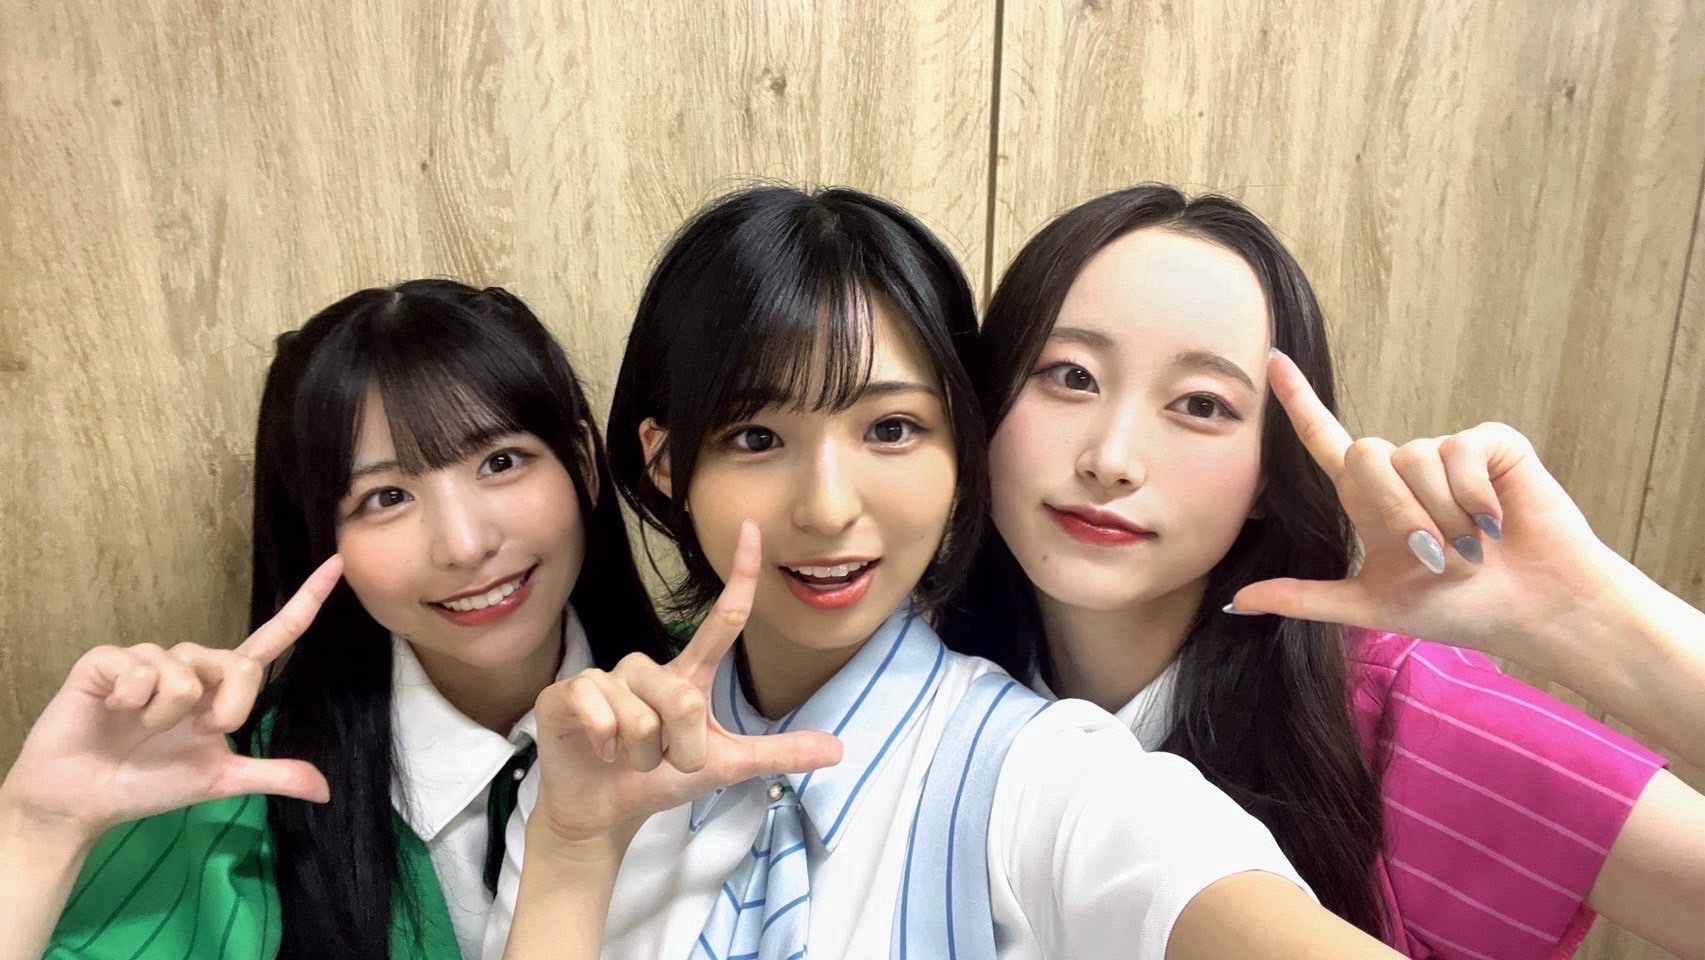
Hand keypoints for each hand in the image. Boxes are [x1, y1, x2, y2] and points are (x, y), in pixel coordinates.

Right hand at [0, 557, 340, 845]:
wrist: (83, 798)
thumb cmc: (148, 783)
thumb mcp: (218, 779)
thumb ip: (272, 776)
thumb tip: (326, 792)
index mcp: (222, 685)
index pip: (273, 638)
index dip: (306, 601)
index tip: (339, 564)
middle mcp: (192, 663)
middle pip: (241, 666)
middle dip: (225, 712)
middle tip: (190, 735)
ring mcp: (150, 657)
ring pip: (187, 675)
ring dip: (166, 716)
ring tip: (139, 727)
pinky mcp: (108, 659)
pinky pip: (140, 671)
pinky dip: (129, 703)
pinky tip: (112, 711)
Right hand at [528, 521, 842, 850]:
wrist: (601, 810)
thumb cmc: (658, 777)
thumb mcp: (723, 767)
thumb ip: (776, 753)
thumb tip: (838, 749)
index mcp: (688, 675)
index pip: (725, 620)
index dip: (741, 575)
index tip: (753, 529)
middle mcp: (648, 667)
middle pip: (686, 700)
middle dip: (681, 750)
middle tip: (662, 762)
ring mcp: (607, 676)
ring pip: (644, 717)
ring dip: (643, 756)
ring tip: (627, 758)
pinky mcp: (570, 693)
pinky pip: (603, 715)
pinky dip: (607, 746)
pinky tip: (598, 750)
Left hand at [1228, 351, 1624, 662]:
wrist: (1533, 611)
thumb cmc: (1459, 609)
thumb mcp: (1373, 606)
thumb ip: (1306, 598)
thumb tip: (1238, 600)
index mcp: (1370, 501)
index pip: (1324, 442)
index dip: (1297, 402)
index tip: (1271, 359)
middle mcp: (1405, 469)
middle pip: (1365, 454)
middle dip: (1396, 512)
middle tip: (1433, 555)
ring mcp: (1448, 453)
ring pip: (1413, 458)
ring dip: (1441, 515)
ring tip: (1472, 547)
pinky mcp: (1490, 443)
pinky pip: (1459, 450)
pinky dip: (1473, 497)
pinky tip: (1496, 523)